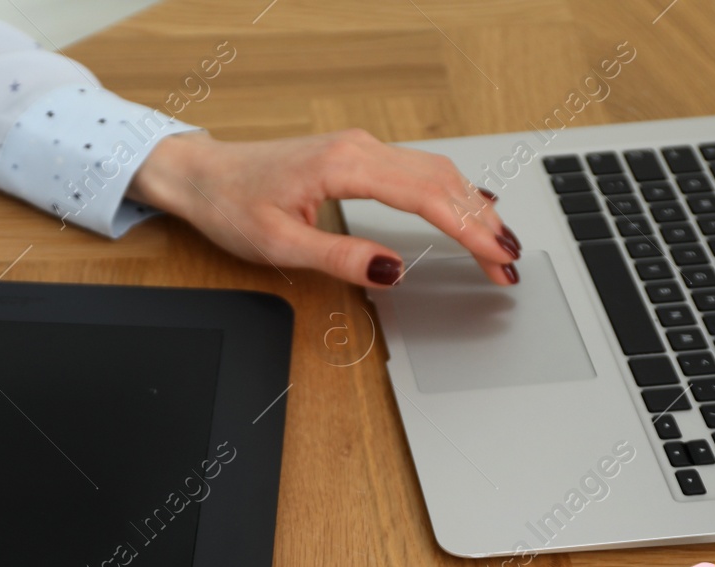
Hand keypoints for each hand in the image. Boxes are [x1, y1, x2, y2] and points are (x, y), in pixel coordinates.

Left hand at [129, 129, 520, 287]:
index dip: (470, 231)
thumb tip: (392, 270)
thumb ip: (341, 258)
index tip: (498, 260)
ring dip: (473, 207)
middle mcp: (360, 148)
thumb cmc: (232, 204)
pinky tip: (470, 208)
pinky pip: (418, 169)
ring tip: (500, 245)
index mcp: (346, 166)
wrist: (203, 175)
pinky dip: (451, 192)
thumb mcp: (280, 244)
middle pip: (444, 181)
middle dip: (483, 224)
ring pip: (436, 172)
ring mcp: (360, 148)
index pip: (428, 198)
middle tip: (511, 265)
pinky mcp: (357, 156)